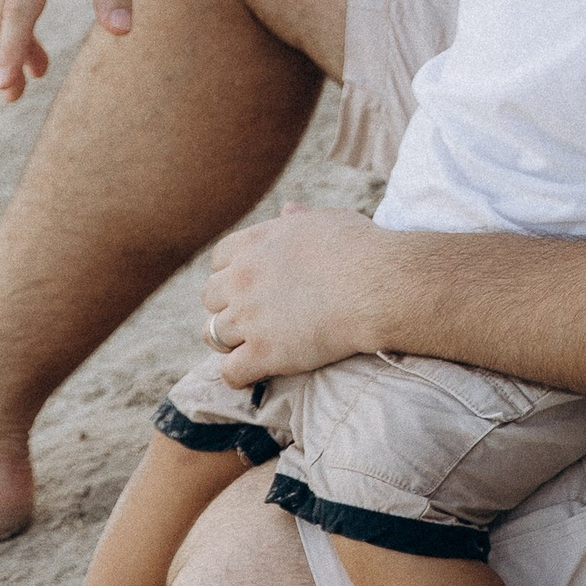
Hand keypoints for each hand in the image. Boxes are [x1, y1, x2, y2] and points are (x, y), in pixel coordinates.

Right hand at [0, 0, 144, 101]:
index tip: (7, 86)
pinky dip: (16, 6)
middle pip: (1, 8)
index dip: (13, 50)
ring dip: (13, 33)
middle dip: (4, 53)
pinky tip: (35, 22)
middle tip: (12, 96)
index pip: (21, 8)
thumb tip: (120, 35)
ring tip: (38, 71)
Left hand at [202, 201, 402, 384]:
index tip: (250, 285)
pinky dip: (239, 376)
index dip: (231, 273)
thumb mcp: (326, 220)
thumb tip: (287, 209)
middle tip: (251, 317)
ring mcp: (249, 317)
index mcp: (255, 244)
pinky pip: (231, 372)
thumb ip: (299, 217)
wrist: (376, 286)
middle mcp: (242, 279)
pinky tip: (254, 375)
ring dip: (230, 341)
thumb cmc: (360, 248)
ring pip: (213, 335)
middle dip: (227, 306)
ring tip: (250, 347)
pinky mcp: (263, 353)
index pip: (218, 260)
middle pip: (209, 297)